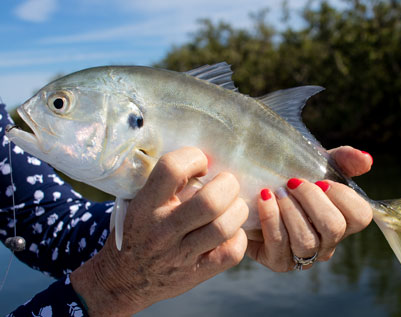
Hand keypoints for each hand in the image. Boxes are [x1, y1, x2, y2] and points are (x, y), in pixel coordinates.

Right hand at [70, 147, 247, 315]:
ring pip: (224, 226)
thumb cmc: (136, 232)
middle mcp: (163, 230)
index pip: (172, 169)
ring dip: (237, 210)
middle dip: (227, 185)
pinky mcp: (197, 273)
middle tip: (226, 183)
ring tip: (233, 206)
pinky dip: (239, 237)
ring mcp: (181, 255)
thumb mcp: (139, 203)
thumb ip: (166, 184)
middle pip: (210, 201)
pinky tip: (232, 231)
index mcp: (146, 206)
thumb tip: (207, 160)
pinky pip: (232, 253)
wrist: (123, 281)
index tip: (201, 164)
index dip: (194, 158)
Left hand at [246, 146, 372, 271]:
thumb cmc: (290, 182)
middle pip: (334, 228)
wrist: (252, 193)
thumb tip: (367, 158)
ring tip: (277, 191)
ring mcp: (304, 256)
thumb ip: (343, 159)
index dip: (343, 197)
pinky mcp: (278, 261)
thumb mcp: (318, 165)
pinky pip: (279, 245)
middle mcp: (328, 243)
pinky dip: (271, 218)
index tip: (321, 181)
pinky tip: (264, 199)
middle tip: (292, 182)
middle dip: (312, 200)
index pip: (361, 216)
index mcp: (343, 220)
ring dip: (290, 210)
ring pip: (306, 241)